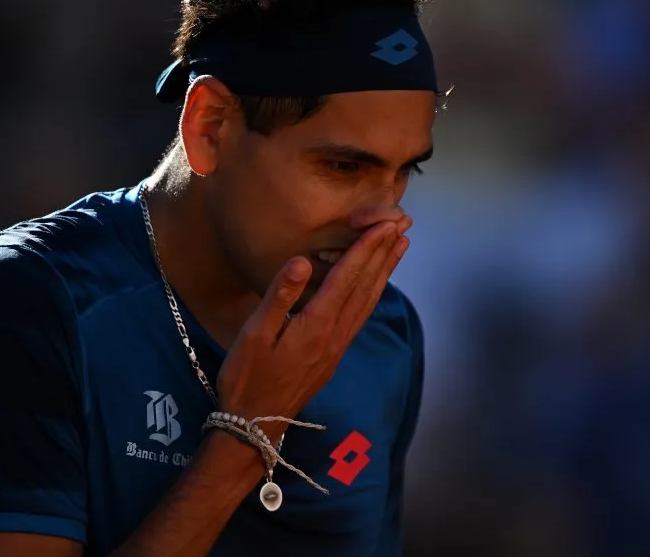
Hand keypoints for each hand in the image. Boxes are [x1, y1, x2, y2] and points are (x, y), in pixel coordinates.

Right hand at [216, 214, 411, 439]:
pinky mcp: (333, 356)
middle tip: (401, 226)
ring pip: (368, 302)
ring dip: (384, 273)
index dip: (366, 249)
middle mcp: (335, 335)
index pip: (347, 278)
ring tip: (399, 249)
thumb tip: (302, 261)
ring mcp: (337, 348)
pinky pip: (361, 316)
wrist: (255, 423)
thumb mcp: (255, 334)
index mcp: (317, 325)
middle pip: (366, 287)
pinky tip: (374, 287)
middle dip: (383, 254)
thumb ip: (280, 296)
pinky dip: (373, 294)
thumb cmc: (248, 376)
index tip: (385, 225)